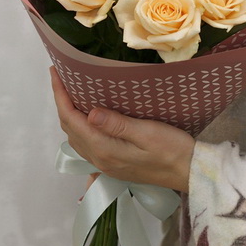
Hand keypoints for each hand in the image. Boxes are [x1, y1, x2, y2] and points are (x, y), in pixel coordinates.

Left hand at [50, 66, 194, 192]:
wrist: (189, 173)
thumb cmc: (173, 150)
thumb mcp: (147, 132)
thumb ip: (117, 124)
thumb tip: (89, 113)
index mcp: (105, 149)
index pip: (72, 119)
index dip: (60, 95)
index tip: (56, 72)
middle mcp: (100, 158)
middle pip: (69, 128)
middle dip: (61, 102)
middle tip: (61, 77)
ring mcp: (105, 164)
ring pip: (76, 138)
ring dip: (69, 115)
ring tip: (70, 93)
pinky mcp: (113, 165)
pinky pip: (86, 144)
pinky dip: (79, 127)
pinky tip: (86, 117)